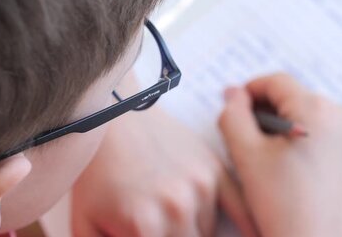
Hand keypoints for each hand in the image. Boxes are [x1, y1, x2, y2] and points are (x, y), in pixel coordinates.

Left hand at [71, 71, 255, 236]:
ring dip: (194, 234)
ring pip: (209, 235)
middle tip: (161, 228)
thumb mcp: (86, 222)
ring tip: (173, 222)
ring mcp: (202, 187)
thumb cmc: (96, 172)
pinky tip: (256, 236)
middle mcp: (179, 208)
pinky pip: (241, 208)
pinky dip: (247, 226)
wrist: (113, 117)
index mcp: (144, 227)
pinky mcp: (215, 170)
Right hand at [218, 73, 341, 236]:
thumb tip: (234, 94)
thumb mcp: (246, 156)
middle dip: (269, 113)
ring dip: (288, 127)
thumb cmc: (285, 209)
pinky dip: (308, 140)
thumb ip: (233, 115)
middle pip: (295, 98)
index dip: (250, 91)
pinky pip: (329, 133)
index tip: (234, 108)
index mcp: (319, 110)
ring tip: (272, 159)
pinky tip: (292, 168)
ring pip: (312, 116)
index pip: (277, 82)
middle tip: (249, 140)